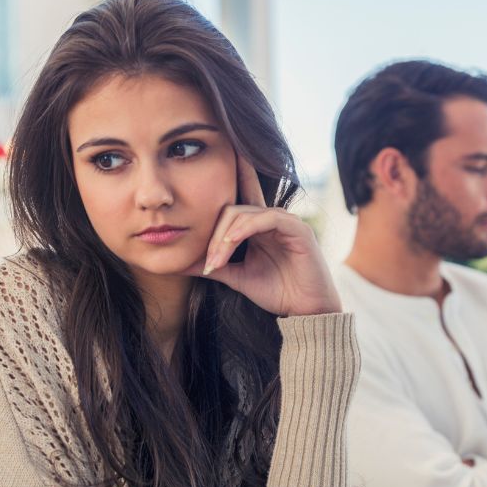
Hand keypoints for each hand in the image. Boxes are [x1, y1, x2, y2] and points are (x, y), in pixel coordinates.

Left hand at [184, 156, 341, 316]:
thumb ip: (214, 266)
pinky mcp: (297, 229)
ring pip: (246, 213)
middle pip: (232, 209)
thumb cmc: (278, 293)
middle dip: (214, 235)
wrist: (305, 311)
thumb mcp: (237, 277)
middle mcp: (272, 219)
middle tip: (207, 263)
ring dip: (225, 237)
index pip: (240, 198)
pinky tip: (231, 241)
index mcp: (259, 227)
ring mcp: (286, 222)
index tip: (211, 174)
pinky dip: (245, 228)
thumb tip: (182, 263)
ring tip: (216, 260)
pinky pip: (266, 218)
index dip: (231, 177)